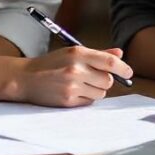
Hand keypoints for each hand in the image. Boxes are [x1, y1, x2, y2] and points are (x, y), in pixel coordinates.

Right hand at [14, 45, 133, 106]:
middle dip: (105, 80)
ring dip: (95, 90)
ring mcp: (71, 86)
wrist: (26, 77)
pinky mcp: (68, 101)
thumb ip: (98, 54)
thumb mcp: (73, 53)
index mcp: (78, 53)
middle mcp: (76, 69)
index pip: (109, 62)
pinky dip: (86, 98)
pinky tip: (73, 91)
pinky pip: (89, 102)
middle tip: (93, 77)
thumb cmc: (52, 64)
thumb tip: (119, 54)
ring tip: (80, 83)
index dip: (123, 68)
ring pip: (100, 93)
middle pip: (108, 80)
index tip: (129, 72)